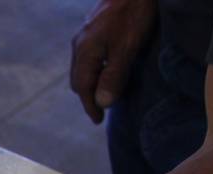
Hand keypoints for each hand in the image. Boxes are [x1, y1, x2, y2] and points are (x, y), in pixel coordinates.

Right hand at [70, 0, 155, 123]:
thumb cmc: (133, 14)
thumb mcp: (127, 48)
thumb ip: (114, 76)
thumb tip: (102, 103)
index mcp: (85, 52)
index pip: (82, 87)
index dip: (90, 105)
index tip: (98, 120)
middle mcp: (79, 44)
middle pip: (78, 79)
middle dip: (88, 96)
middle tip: (102, 108)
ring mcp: (84, 35)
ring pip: (82, 67)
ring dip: (91, 82)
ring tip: (104, 92)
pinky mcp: (93, 28)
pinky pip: (87, 56)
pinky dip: (94, 69)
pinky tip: (106, 68)